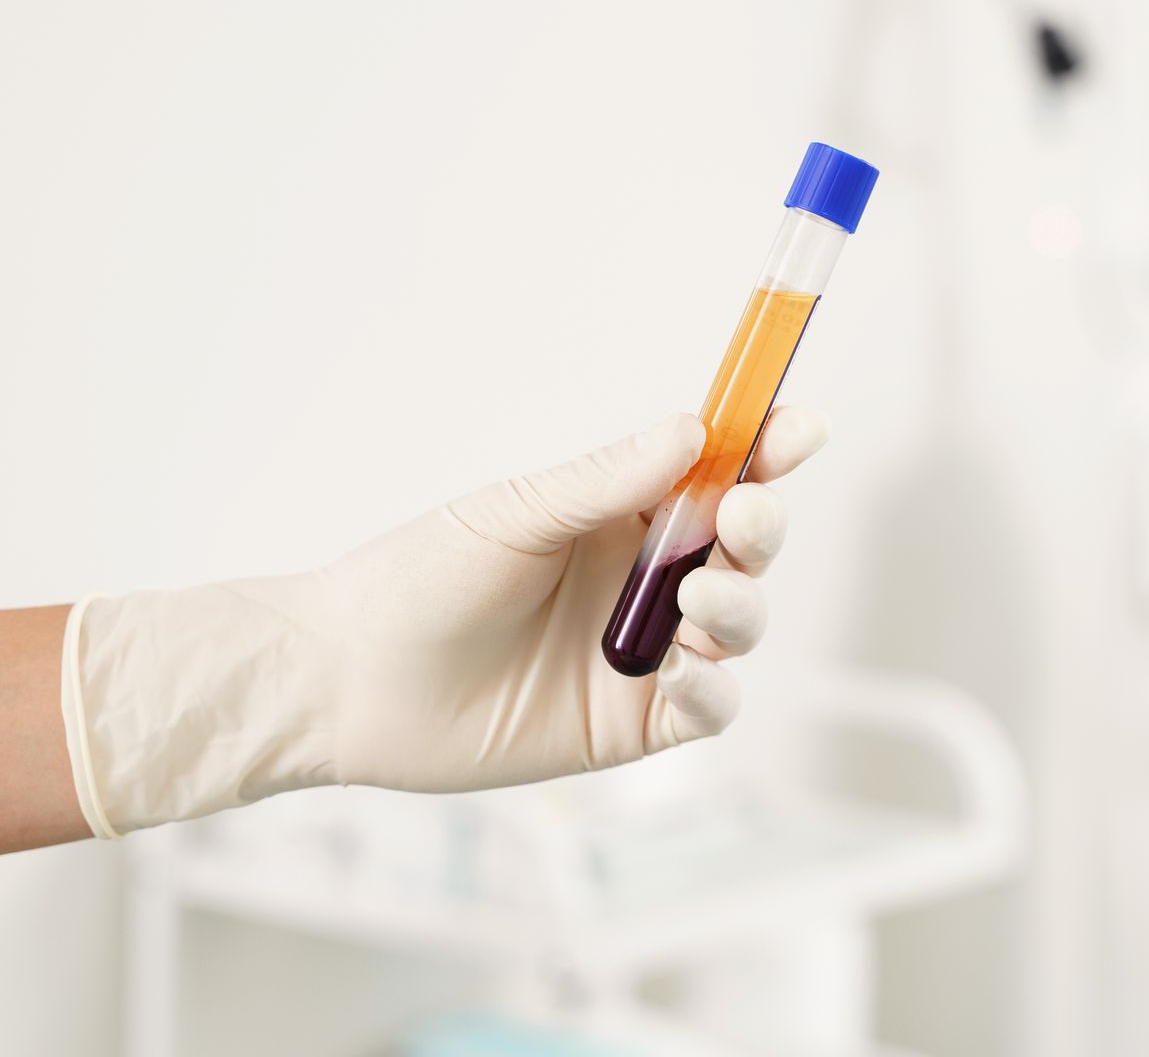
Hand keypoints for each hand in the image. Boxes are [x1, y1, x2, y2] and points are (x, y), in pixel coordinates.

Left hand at [61, 409, 829, 835]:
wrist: (348, 682)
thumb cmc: (415, 582)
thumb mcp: (514, 515)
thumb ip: (608, 480)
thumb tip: (695, 429)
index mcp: (617, 511)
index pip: (715, 471)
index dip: (767, 447)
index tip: (800, 424)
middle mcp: (640, 577)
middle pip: (744, 545)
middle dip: (761, 525)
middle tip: (742, 515)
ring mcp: (639, 651)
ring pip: (739, 624)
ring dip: (741, 605)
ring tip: (696, 598)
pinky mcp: (630, 724)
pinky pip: (709, 708)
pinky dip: (717, 690)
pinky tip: (687, 675)